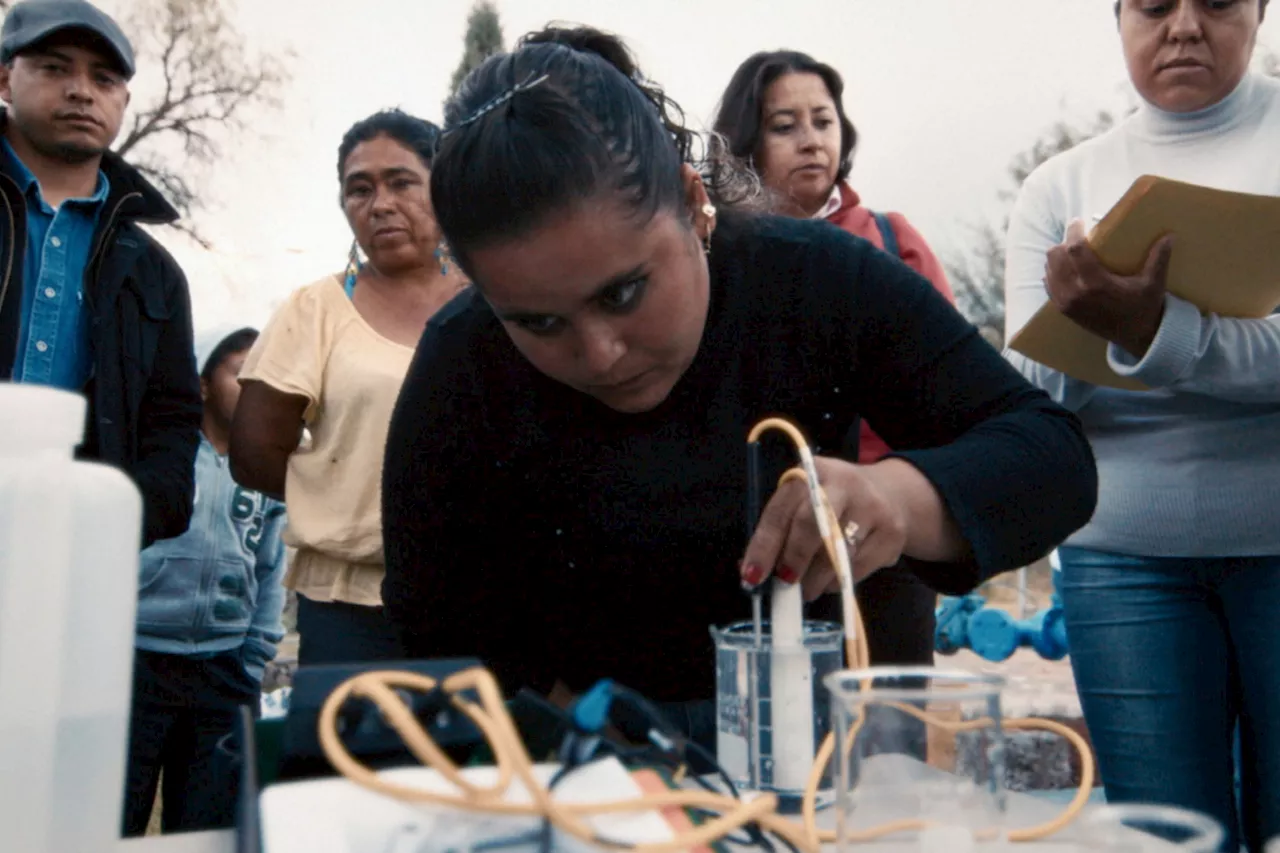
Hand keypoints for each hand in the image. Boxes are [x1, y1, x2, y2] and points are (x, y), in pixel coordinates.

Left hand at [740, 457, 908, 600]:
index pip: (781, 511)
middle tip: (785, 583)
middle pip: (811, 527)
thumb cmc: (832, 502)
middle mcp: (843, 484)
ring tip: (806, 588)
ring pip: (835, 554)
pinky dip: (837, 582)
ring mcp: (871, 507)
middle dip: (792, 561)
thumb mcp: (804, 500)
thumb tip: (753, 571)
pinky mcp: (892, 533)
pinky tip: (831, 580)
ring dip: (814, 579)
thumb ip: (780, 530)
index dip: (764, 547)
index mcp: (811, 472)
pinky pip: (857, 568)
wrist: (890, 494)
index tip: (752, 575)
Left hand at [1044, 219, 1172, 357]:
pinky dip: (1053, 273)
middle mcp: (1076, 293)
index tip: (1078, 221)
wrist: (1134, 337)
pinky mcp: (1063, 310)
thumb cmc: (1145, 308)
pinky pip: (1048, 284)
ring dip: (1058, 258)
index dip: (1074, 232)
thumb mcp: (1154, 283)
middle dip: (1064, 243)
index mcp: (1096, 283)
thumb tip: (1170, 235)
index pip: (1075, 250)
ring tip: (1072, 252)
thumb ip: (1159, 258)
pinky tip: (1066, 269)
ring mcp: (1066, 303)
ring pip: (1048, 269)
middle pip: (1055, 256)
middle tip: (1078, 239)